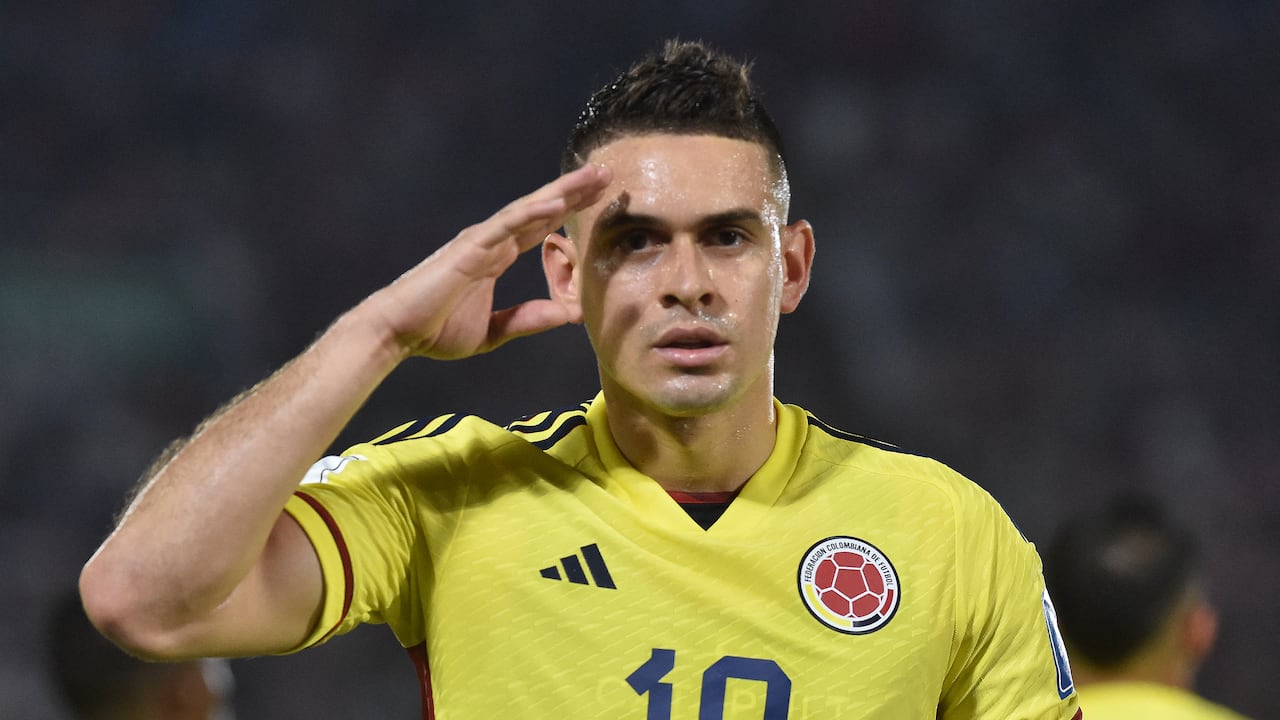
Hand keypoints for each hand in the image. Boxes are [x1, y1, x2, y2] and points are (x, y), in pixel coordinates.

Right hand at [366, 164, 610, 359]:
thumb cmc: (434, 330)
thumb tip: (566, 315)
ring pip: (529, 209)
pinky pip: (506, 225)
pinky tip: (558, 201)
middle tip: (606, 174)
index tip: (599, 199)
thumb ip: (527, 320)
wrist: (397, 333)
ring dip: (562, 191)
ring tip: (593, 176)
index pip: (540, 228)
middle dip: (574, 192)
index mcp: (496, 257)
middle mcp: (491, 241)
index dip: (569, 212)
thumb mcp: (493, 332)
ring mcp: (481, 241)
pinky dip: (532, 212)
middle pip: (541, 210)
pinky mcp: (470, 248)